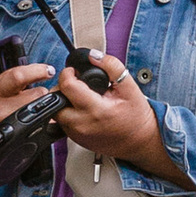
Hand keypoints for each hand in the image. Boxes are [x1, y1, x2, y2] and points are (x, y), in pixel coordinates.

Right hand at [0, 59, 54, 193]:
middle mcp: (4, 111)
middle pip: (37, 94)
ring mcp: (14, 127)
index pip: (18, 77)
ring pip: (43, 109)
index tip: (49, 69)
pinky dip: (44, 118)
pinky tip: (34, 118)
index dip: (37, 71)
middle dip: (41, 91)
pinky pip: (44, 124)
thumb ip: (12, 77)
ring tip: (31, 106)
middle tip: (36, 92)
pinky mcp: (23, 137)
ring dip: (42, 105)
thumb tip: (39, 70)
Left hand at [54, 51, 169, 176]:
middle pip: (55, 101)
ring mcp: (77, 134)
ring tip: (80, 98)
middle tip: (76, 85)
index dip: (68, 73)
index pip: (67, 86)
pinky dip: (67, 113)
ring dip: (63, 102)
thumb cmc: (135, 115)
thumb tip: (93, 55)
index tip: (74, 72)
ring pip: (56, 113)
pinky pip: (62, 123)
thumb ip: (111, 66)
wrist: (140, 141)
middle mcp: (83, 124)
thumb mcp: (129, 86)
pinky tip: (82, 110)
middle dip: (61, 89)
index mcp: (96, 109)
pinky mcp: (75, 140)